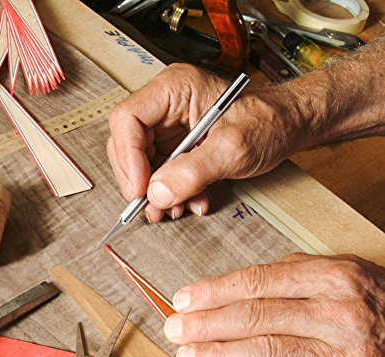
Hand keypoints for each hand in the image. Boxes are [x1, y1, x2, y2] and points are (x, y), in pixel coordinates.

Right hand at [107, 63, 304, 222]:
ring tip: (175, 208)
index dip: (128, 158)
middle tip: (153, 207)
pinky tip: (189, 201)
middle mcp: (165, 104)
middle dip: (140, 181)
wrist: (287, 127)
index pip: (127, 120)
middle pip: (127, 144)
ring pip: (140, 163)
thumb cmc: (269, 122)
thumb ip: (194, 171)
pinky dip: (170, 193)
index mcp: (174, 88)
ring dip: (156, 192)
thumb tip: (157, 193)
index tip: (141, 189)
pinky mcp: (176, 146)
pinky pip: (159, 173)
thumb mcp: (234, 148)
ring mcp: (169, 126)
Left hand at [164, 253, 384, 356]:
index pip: (257, 282)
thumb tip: (233, 284)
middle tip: (176, 329)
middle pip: (255, 317)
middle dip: (207, 324)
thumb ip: (289, 274)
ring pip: (265, 353)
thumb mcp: (340, 273)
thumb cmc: (374, 304)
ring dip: (218, 356)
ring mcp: (341, 354)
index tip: (185, 299)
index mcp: (331, 277)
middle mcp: (336, 313)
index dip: (214, 291)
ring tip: (189, 356)